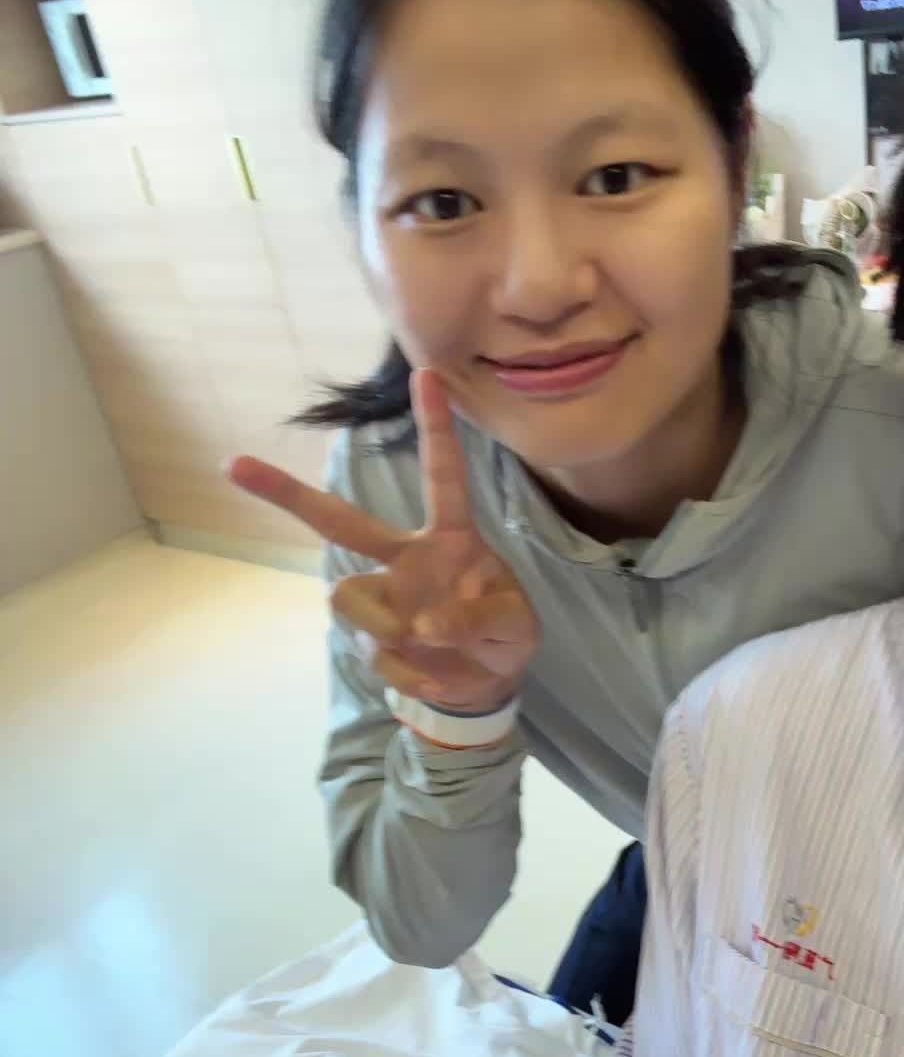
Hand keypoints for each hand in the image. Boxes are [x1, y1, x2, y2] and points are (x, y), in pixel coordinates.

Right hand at [228, 368, 539, 711]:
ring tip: (426, 645)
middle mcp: (404, 558)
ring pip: (347, 598)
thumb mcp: (514, 627)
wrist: (487, 684)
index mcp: (450, 537)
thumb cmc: (504, 636)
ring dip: (385, 628)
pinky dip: (410, 672)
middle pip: (338, 521)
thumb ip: (478, 618)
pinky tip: (436, 677)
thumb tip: (424, 624)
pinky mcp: (372, 640)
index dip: (436, 428)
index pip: (443, 477)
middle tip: (235, 464)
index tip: (427, 372)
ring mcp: (382, 598)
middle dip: (287, 493)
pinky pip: (374, 654)